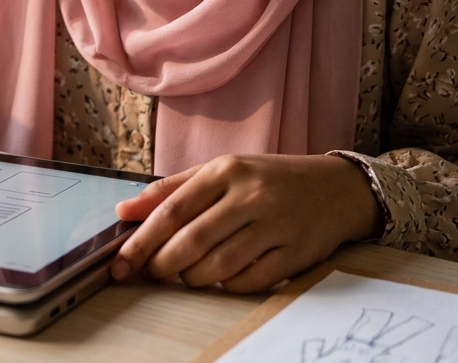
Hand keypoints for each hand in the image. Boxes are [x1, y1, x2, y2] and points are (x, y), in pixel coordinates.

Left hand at [111, 154, 383, 292]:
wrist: (335, 188)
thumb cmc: (265, 180)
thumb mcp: (218, 172)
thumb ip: (171, 189)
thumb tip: (124, 211)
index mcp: (225, 171)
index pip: (174, 208)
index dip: (143, 238)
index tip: (121, 260)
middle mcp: (250, 196)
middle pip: (194, 240)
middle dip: (162, 263)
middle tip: (148, 273)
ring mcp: (275, 225)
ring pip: (220, 264)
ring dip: (192, 277)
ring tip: (182, 275)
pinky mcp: (296, 254)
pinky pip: (250, 281)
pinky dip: (226, 286)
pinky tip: (217, 280)